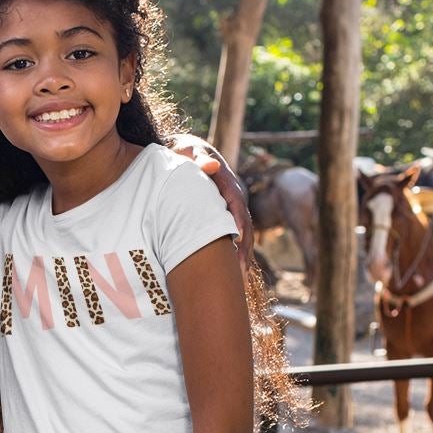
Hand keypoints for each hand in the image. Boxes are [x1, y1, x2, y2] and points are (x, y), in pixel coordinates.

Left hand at [168, 133, 254, 266]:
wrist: (188, 154)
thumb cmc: (187, 154)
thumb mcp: (192, 153)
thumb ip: (201, 159)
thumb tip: (212, 165)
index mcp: (228, 185)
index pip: (237, 206)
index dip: (239, 223)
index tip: (239, 240)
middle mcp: (234, 199)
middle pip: (244, 225)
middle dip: (244, 248)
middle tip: (241, 270)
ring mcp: (230, 210)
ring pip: (242, 235)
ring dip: (242, 256)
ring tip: (241, 279)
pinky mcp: (224, 218)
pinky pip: (232, 237)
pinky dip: (234, 253)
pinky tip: (233, 272)